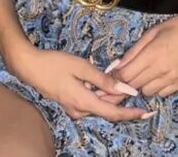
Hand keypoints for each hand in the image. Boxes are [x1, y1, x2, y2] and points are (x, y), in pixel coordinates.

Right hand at [8, 43, 152, 122]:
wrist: (30, 67)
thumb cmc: (55, 63)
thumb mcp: (82, 67)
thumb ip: (104, 79)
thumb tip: (126, 89)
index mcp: (84, 102)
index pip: (113, 113)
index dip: (132, 114)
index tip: (147, 111)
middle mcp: (80, 110)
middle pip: (108, 107)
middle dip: (121, 95)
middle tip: (130, 75)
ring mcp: (74, 108)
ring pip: (100, 103)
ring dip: (110, 91)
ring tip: (116, 71)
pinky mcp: (71, 102)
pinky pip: (91, 100)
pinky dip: (101, 91)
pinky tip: (103, 76)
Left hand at [112, 0, 177, 98]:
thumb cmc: (175, 27)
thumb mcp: (151, 33)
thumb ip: (134, 51)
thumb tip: (117, 66)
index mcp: (152, 54)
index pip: (126, 75)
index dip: (117, 77)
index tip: (114, 74)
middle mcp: (161, 69)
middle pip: (135, 86)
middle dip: (128, 81)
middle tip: (130, 71)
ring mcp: (172, 78)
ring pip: (147, 92)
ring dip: (143, 85)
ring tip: (147, 71)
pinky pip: (162, 94)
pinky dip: (157, 88)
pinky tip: (160, 75)